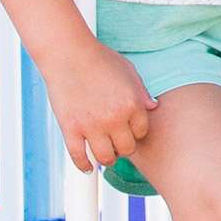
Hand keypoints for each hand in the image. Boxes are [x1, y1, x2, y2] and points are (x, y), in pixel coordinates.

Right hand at [40, 42, 156, 173]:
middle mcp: (115, 118)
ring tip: (104, 154)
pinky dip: (84, 165)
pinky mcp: (71, 129)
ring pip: (106, 158)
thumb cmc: (98, 58)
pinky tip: (87, 167)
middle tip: (116, 143)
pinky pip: (79, 157)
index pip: (142, 132)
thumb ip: (141, 92)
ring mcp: (92, 125)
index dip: (135, 132)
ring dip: (107, 158)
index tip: (128, 131)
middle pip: (126, 149)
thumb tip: (153, 107)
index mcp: (132, 104)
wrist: (67, 53)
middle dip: (123, 147)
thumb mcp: (128, 71)